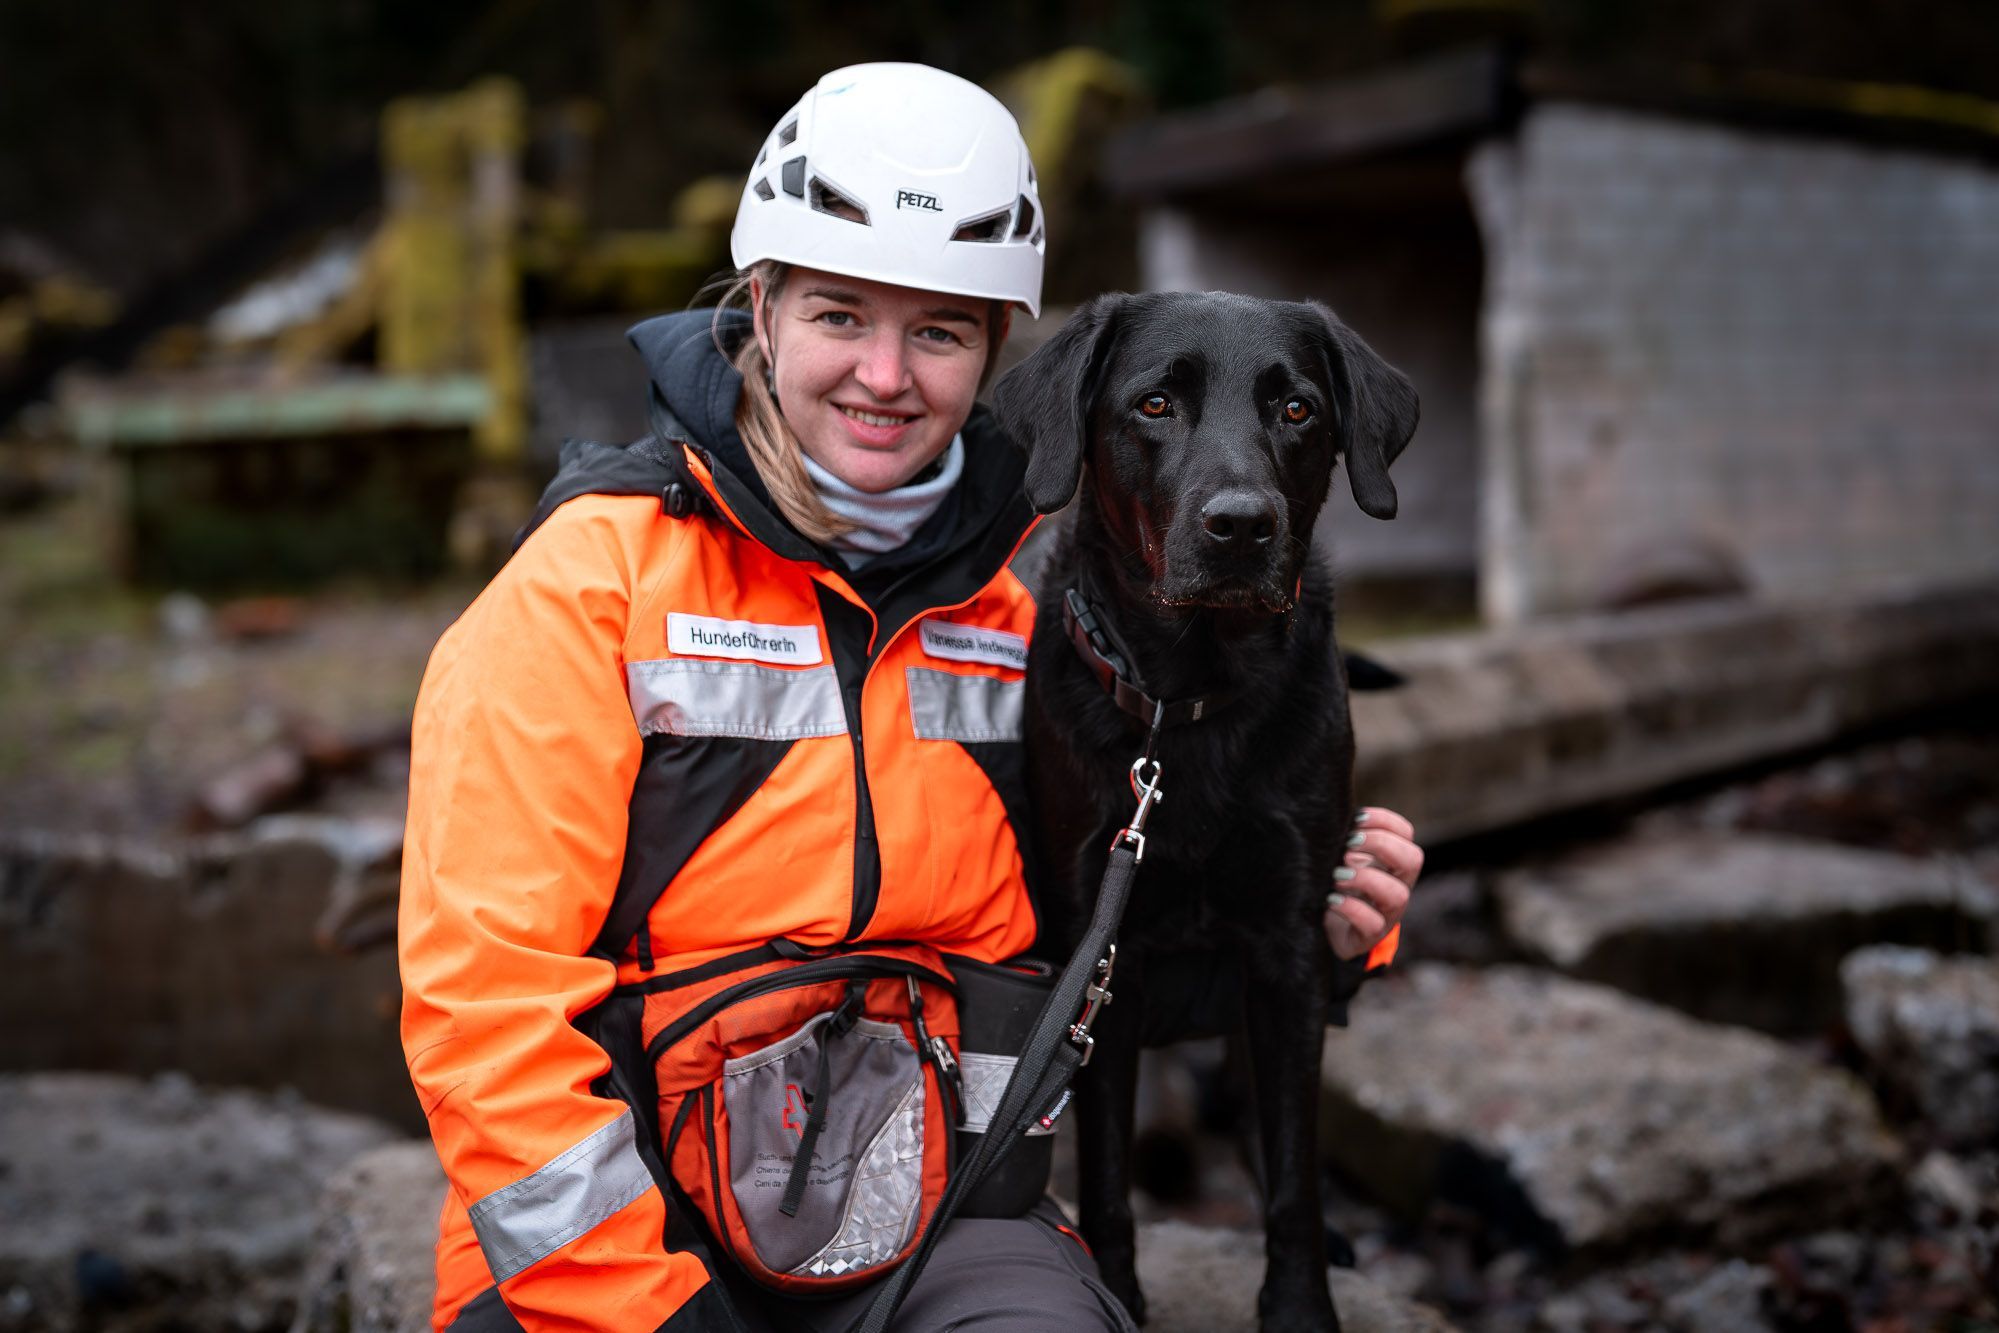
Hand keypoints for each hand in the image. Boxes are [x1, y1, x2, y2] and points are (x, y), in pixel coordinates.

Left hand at [1324, 806, 1420, 959]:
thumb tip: (1332, 816)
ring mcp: (1387, 913)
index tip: (1355, 820)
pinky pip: (1373, 923)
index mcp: (1391, 862)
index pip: (1405, 833)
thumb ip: (1344, 839)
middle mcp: (1396, 885)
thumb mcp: (1340, 857)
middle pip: (1413, 859)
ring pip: (1397, 894)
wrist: (1322, 928)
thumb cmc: (1333, 885)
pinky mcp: (1369, 936)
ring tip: (1337, 875)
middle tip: (1348, 845)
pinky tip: (1330, 900)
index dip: (1383, 821)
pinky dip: (1351, 908)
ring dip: (1365, 879)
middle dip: (1380, 845)